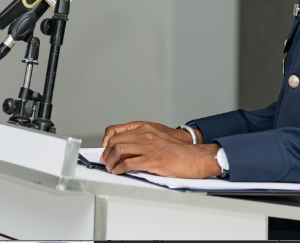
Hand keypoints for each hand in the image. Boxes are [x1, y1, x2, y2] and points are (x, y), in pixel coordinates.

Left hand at [100, 124, 221, 177]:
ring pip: (119, 151)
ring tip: (111, 168)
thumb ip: (143, 137)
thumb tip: (128, 146)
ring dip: (111, 162)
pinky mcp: (151, 160)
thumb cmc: (179, 149)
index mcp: (146, 128)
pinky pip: (128, 164)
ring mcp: (148, 147)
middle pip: (115, 141)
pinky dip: (119, 169)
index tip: (105, 148)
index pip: (117, 130)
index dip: (107, 140)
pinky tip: (118, 172)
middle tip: (106, 161)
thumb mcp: (159, 136)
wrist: (193, 156)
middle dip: (107, 153)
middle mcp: (145, 135)